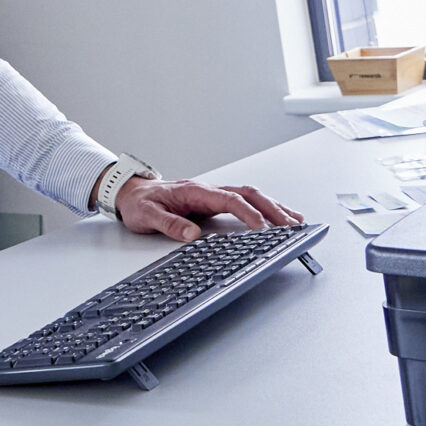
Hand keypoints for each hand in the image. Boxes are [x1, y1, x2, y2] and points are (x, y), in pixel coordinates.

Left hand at [113, 176, 303, 241]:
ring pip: (250, 196)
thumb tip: (192, 234)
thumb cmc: (139, 202)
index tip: (264, 230)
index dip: (250, 215)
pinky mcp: (212, 203)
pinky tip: (274, 218)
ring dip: (273, 207)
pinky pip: (243, 203)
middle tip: (293, 226)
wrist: (130, 192)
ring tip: (296, 221)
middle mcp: (208, 190)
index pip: (231, 200)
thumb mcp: (147, 215)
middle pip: (249, 194)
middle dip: (273, 209)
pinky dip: (262, 209)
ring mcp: (212, 195)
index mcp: (195, 191)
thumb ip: (169, 224)